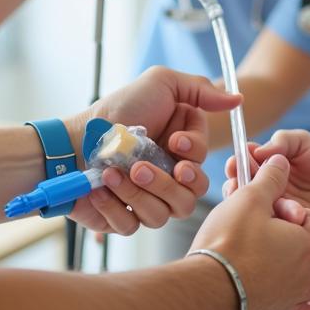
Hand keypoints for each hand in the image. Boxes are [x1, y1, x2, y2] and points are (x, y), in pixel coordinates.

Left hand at [66, 66, 240, 235]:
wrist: (72, 137)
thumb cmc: (118, 109)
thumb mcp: (161, 83)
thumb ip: (201, 90)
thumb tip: (238, 98)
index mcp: (181, 151)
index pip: (203, 165)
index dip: (192, 157)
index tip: (173, 142)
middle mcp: (168, 177)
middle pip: (189, 198)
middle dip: (165, 183)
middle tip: (141, 166)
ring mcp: (146, 200)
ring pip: (162, 216)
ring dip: (137, 193)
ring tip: (113, 173)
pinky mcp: (122, 218)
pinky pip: (131, 227)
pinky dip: (114, 208)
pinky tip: (101, 189)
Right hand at [191, 155, 309, 309]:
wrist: (204, 297)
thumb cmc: (229, 247)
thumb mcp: (250, 199)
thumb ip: (270, 177)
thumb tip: (278, 160)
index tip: (294, 209)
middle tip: (299, 232)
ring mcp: (295, 298)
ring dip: (305, 264)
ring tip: (284, 251)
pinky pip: (296, 297)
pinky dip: (288, 282)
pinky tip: (266, 270)